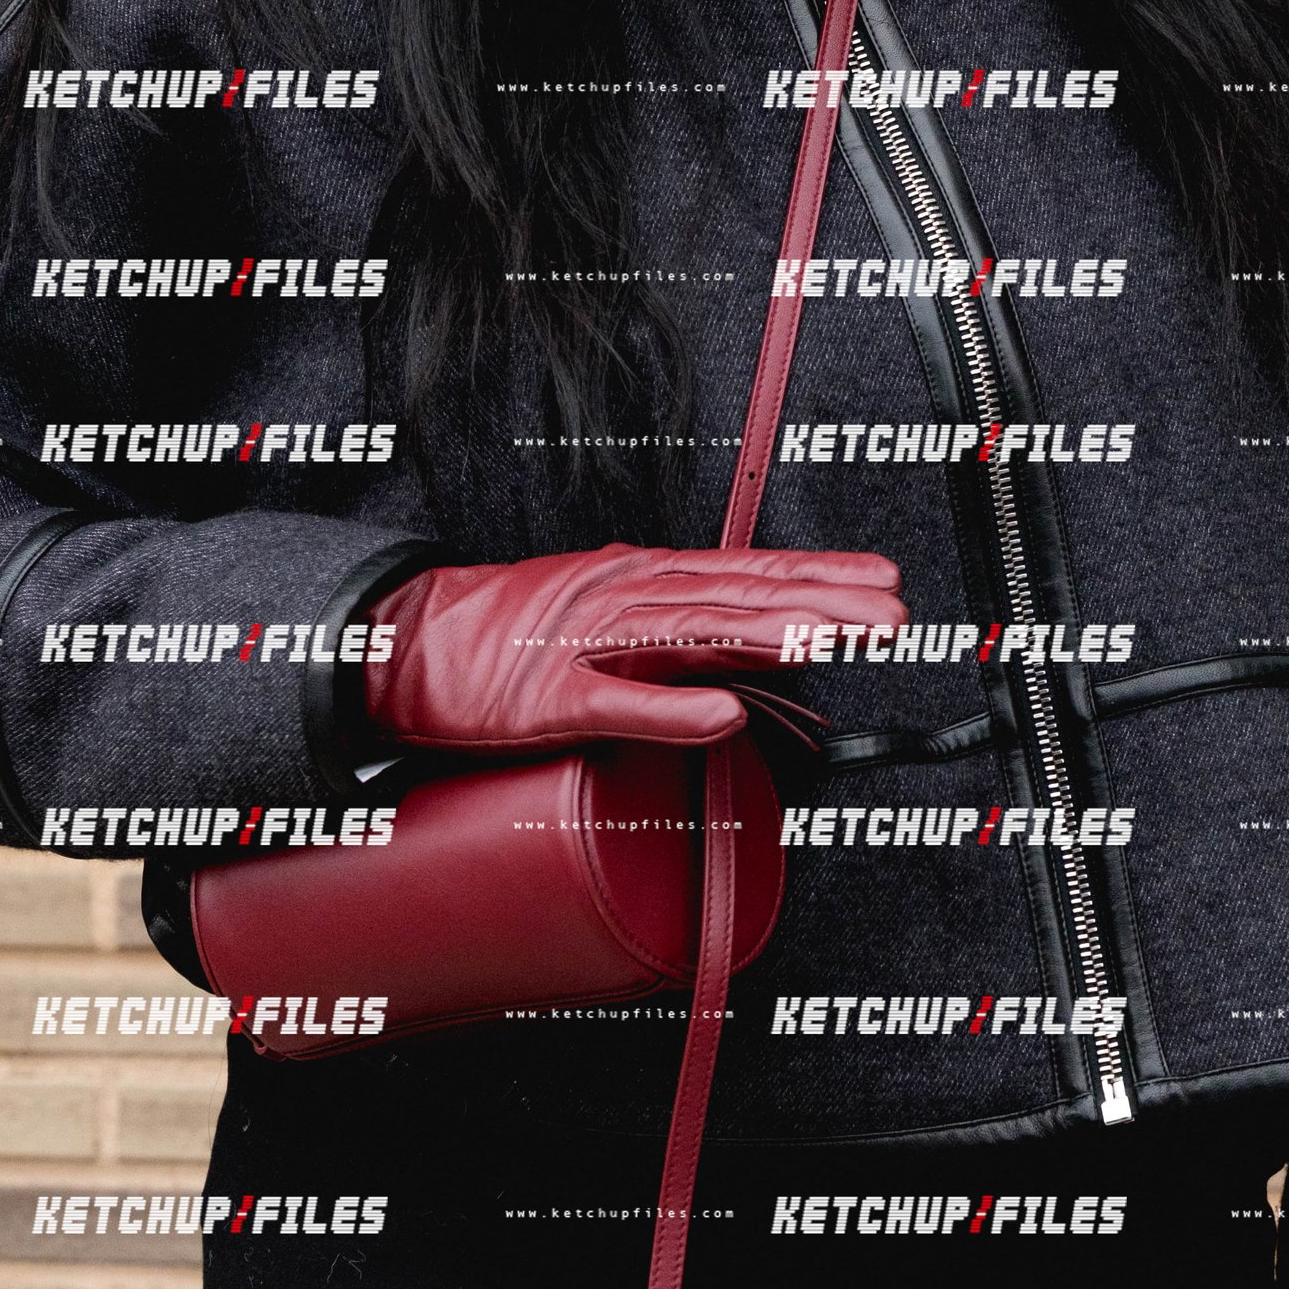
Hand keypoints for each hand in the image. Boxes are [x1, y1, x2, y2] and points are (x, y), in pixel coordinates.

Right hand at [363, 545, 905, 754]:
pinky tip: (729, 715)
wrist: (398, 644)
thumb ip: (672, 640)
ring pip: (693, 637)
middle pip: (737, 598)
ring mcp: (587, 646)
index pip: (746, 573)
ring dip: (770, 638)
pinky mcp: (548, 699)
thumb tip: (748, 664)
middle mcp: (624, 599)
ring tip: (834, 640)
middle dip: (821, 604)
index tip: (883, 583)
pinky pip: (617, 706)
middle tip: (890, 615)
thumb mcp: (600, 621)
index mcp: (639, 582)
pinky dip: (675, 709)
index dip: (819, 577)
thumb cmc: (501, 638)